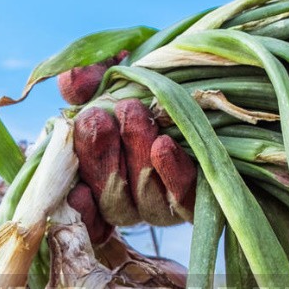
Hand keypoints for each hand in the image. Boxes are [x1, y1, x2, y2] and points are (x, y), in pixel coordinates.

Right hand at [58, 56, 197, 241]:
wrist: (215, 84)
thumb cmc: (156, 85)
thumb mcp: (116, 76)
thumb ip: (87, 81)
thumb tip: (72, 81)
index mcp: (108, 182)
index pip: (90, 213)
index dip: (83, 211)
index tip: (76, 192)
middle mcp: (137, 202)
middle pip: (114, 202)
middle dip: (100, 160)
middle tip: (95, 119)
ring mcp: (170, 205)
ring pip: (147, 199)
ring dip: (136, 155)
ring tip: (132, 112)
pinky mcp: (204, 201)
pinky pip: (186, 198)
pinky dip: (173, 173)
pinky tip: (163, 145)